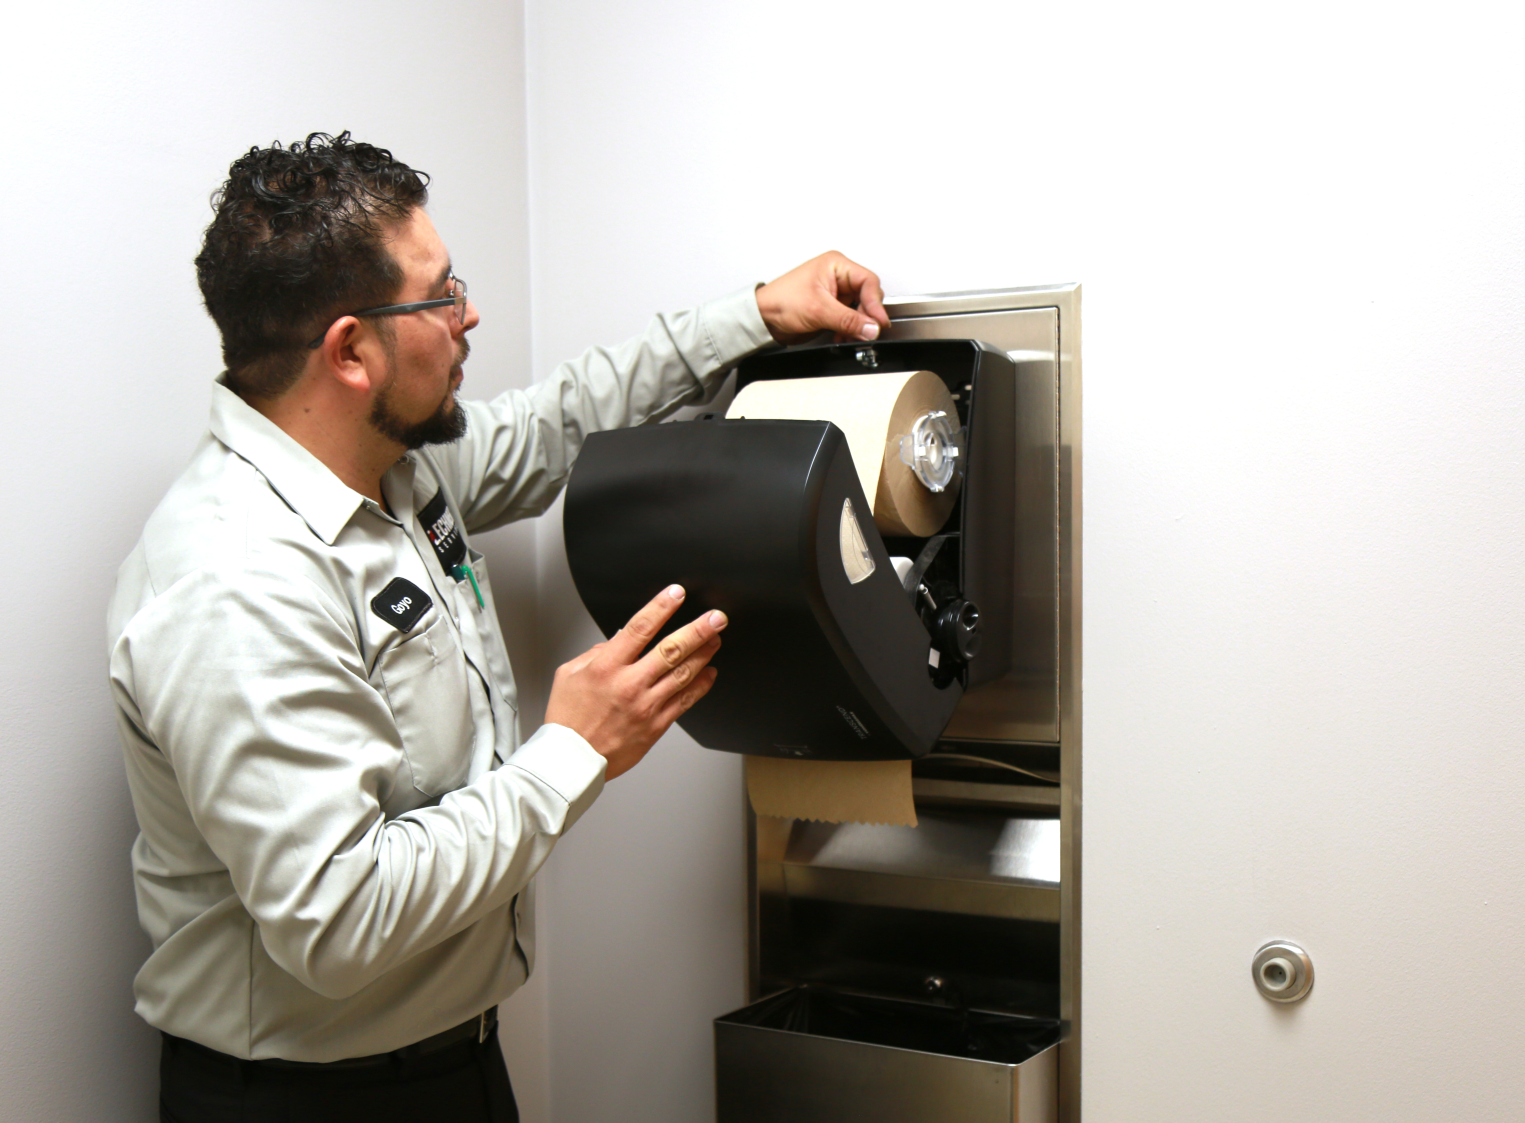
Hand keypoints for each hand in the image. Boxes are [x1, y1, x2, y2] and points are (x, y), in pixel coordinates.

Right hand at [545, 585, 724, 779]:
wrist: (573, 760)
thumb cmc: (569, 720)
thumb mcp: (568, 675)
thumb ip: (595, 654)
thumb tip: (619, 640)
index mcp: (606, 667)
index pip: (639, 628)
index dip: (661, 607)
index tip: (676, 594)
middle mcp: (629, 684)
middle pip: (671, 649)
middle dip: (698, 630)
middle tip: (716, 618)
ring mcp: (646, 706)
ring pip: (683, 674)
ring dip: (704, 653)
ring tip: (716, 639)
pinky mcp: (656, 725)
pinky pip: (685, 702)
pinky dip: (701, 686)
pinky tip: (710, 673)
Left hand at [755, 251, 890, 345]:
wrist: (763, 319)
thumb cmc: (780, 301)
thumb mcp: (818, 310)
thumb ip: (848, 320)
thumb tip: (871, 327)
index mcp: (835, 265)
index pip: (867, 281)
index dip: (875, 303)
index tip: (878, 322)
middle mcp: (838, 277)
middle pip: (867, 296)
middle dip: (866, 316)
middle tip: (866, 331)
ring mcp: (836, 294)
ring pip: (860, 310)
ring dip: (858, 326)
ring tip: (851, 335)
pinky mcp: (832, 309)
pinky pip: (851, 319)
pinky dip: (850, 330)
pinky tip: (842, 337)